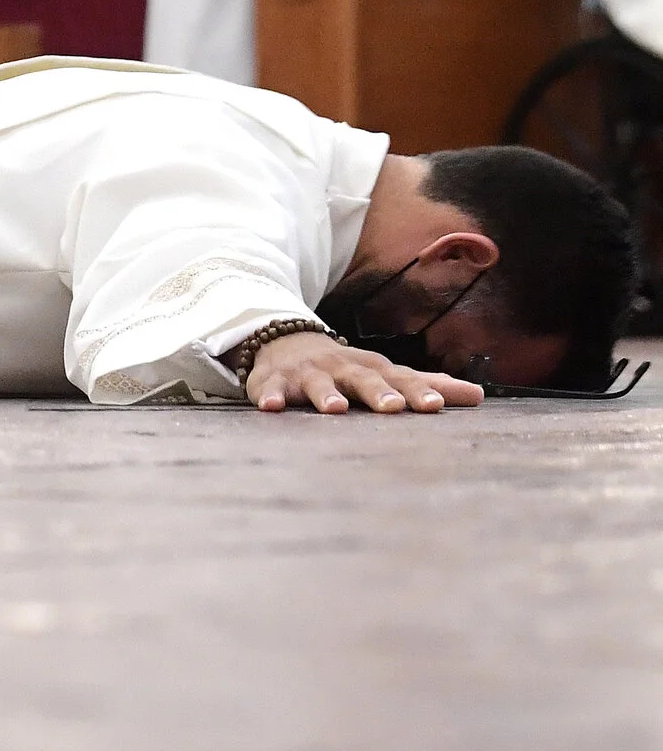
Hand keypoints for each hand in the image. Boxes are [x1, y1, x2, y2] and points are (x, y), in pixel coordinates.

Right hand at [244, 330, 483, 414]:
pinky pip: (271, 389)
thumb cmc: (345, 367)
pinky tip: (272, 408)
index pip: (400, 379)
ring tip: (336, 409)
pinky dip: (270, 396)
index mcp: (372, 369)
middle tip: (393, 407)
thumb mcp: (384, 372)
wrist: (284, 341)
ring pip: (318, 384)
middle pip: (362, 379)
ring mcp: (307, 374)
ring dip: (326, 395)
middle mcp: (341, 368)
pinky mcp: (274, 382)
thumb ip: (427, 386)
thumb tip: (480, 396)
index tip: (437, 405)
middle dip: (377, 392)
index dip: (418, 392)